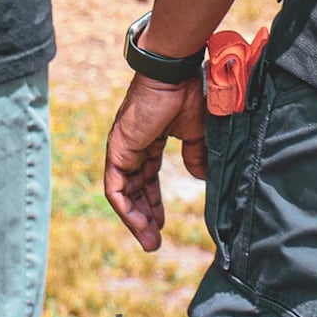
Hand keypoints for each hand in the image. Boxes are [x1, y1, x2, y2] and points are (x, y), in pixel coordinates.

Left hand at [103, 72, 206, 251]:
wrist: (174, 75)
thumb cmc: (187, 96)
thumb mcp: (196, 134)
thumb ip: (195, 156)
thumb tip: (200, 178)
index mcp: (149, 139)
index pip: (146, 176)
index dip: (153, 201)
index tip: (161, 222)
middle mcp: (132, 145)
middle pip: (134, 188)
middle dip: (144, 216)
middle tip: (154, 240)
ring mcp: (122, 148)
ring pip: (123, 192)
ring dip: (135, 219)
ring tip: (150, 241)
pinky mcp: (117, 150)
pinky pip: (116, 188)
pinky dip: (126, 208)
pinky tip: (138, 225)